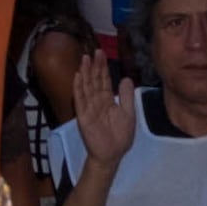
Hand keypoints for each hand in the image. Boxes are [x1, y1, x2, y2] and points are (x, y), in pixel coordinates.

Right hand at [67, 49, 134, 175]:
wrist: (112, 154)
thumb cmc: (120, 136)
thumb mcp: (128, 113)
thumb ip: (127, 96)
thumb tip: (127, 78)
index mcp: (107, 100)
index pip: (104, 80)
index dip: (103, 67)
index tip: (101, 54)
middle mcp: (97, 101)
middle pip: (95, 80)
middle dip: (94, 66)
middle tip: (94, 51)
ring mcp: (89, 107)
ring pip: (86, 86)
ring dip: (85, 72)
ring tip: (85, 59)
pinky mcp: (83, 115)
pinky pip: (80, 100)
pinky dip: (78, 88)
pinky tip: (78, 76)